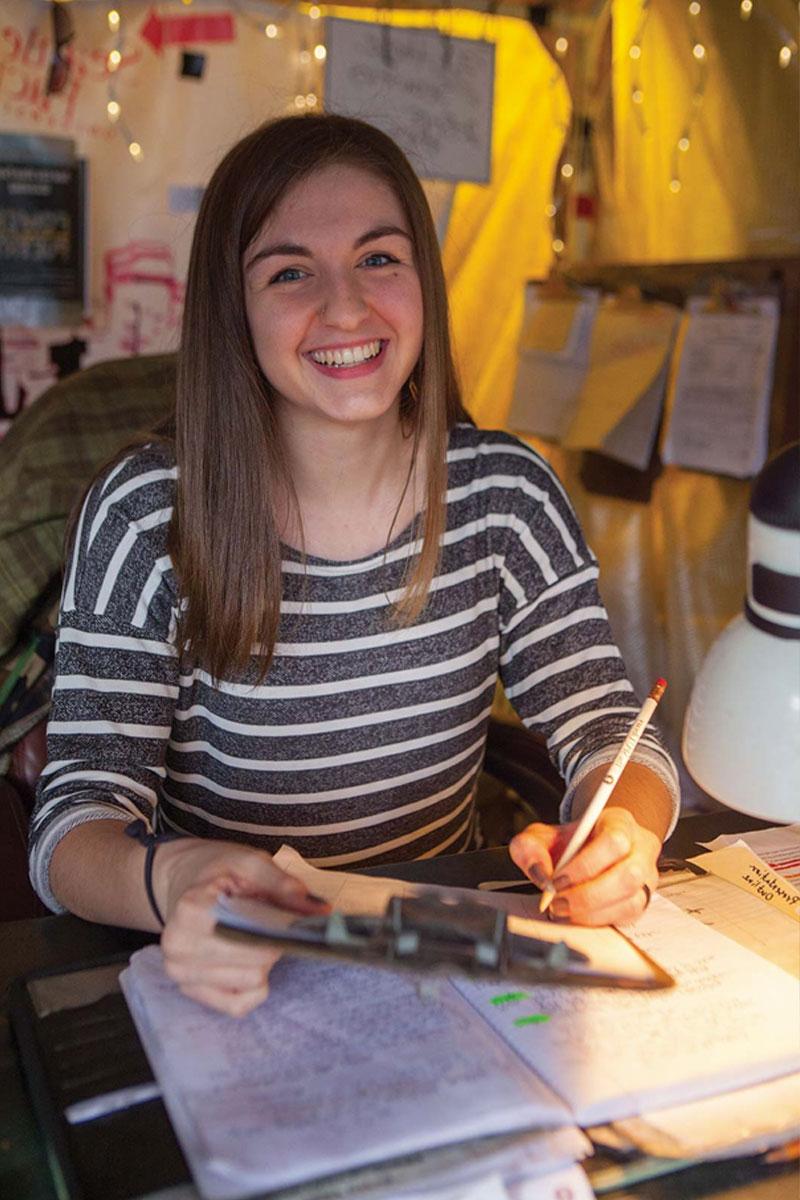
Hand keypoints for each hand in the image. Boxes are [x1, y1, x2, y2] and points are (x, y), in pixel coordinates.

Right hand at [154, 839, 328, 1015]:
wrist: (185, 881)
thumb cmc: (218, 872)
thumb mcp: (249, 862)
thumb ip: (282, 884)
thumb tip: (318, 909)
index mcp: (190, 910)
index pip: (247, 936)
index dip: (275, 927)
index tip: (286, 915)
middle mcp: (178, 947)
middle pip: (253, 964)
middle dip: (272, 944)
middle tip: (272, 924)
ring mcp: (182, 974)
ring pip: (250, 982)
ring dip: (263, 962)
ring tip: (253, 936)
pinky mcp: (192, 993)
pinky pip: (238, 1005)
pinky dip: (254, 986)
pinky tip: (249, 961)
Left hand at [508, 806, 660, 925]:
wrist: (585, 848)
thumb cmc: (569, 842)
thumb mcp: (543, 836)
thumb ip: (531, 848)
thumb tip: (541, 875)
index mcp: (620, 822)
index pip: (614, 841)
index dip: (585, 865)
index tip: (557, 878)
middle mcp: (640, 848)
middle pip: (628, 875)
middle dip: (587, 895)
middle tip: (557, 901)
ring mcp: (646, 876)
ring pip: (632, 901)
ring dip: (592, 911)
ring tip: (563, 909)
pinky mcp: (642, 900)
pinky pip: (628, 917)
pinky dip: (598, 920)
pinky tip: (577, 915)